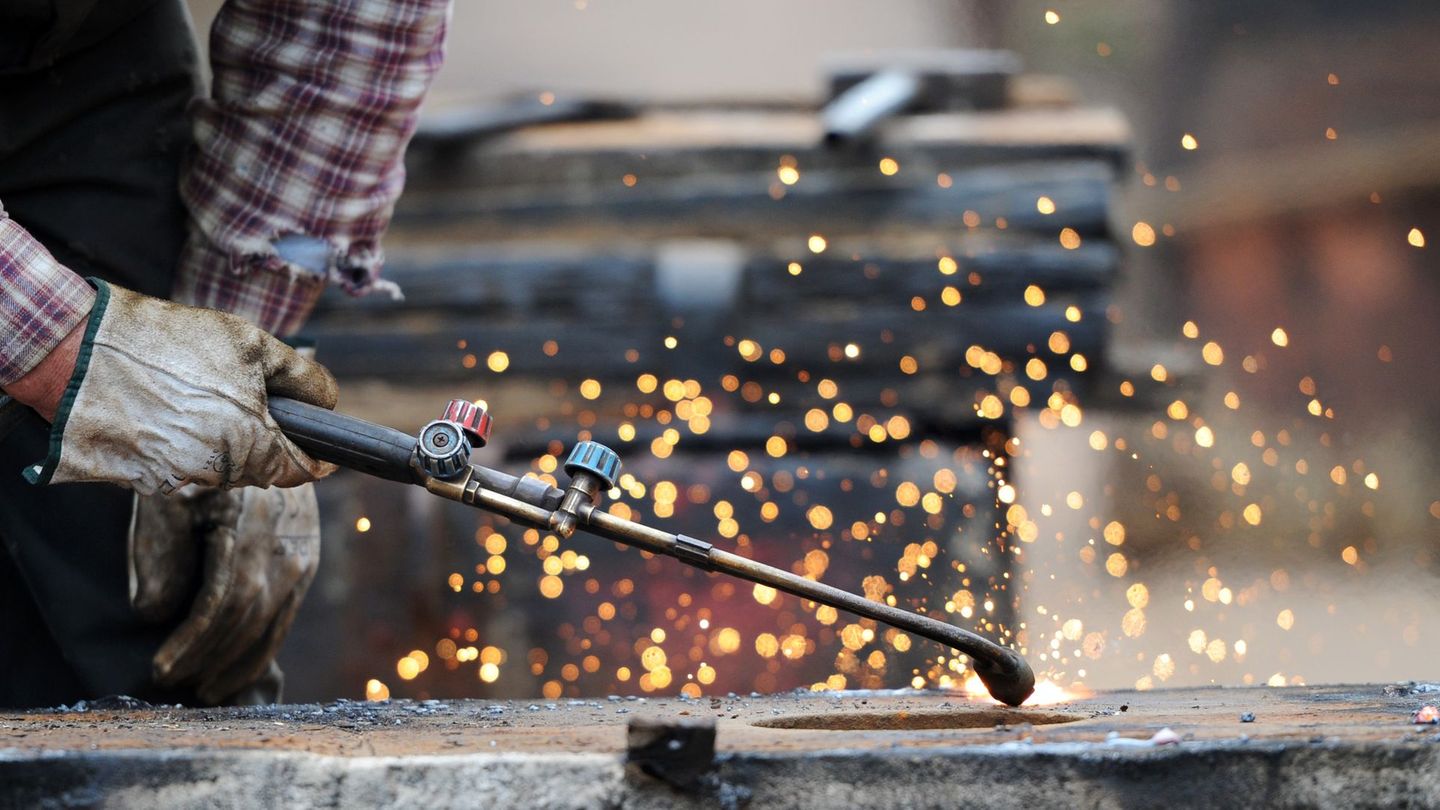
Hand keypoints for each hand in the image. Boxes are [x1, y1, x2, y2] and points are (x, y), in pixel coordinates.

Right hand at [25, 279, 337, 492]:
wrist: (75, 351)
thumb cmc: (168, 343)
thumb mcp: (252, 344)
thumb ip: (301, 377)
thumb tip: (325, 403)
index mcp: (250, 445)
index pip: (299, 472)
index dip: (316, 458)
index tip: (323, 450)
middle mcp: (214, 474)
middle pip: (259, 469)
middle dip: (263, 439)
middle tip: (245, 397)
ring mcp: (173, 481)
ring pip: (219, 470)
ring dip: (221, 441)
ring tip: (194, 394)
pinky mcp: (138, 480)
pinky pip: (177, 467)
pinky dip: (180, 445)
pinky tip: (163, 408)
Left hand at [129, 484, 320, 704]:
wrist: (261, 438)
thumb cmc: (199, 465)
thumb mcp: (169, 493)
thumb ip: (160, 550)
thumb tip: (155, 613)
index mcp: (251, 522)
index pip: (226, 598)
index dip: (193, 640)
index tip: (161, 667)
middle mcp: (286, 541)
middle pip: (250, 616)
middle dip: (211, 657)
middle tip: (177, 684)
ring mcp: (303, 554)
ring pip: (273, 622)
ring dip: (238, 662)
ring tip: (207, 688)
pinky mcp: (307, 562)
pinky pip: (286, 614)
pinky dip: (262, 646)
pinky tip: (240, 665)